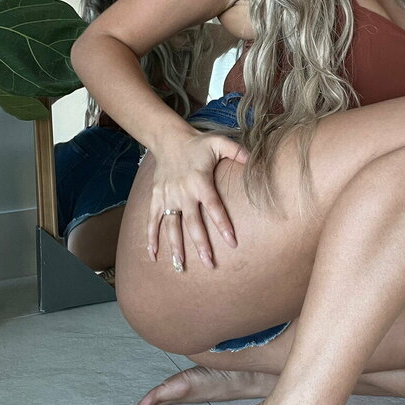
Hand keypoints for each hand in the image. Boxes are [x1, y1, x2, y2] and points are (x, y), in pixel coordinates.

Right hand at [146, 130, 248, 271]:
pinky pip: (152, 220)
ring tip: (180, 266)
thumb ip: (237, 151)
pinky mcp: (156, 197)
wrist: (169, 139)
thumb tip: (255, 160)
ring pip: (171, 225)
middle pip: (192, 223)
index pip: (214, 206)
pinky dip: (150, 237)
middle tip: (209, 264)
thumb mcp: (220, 142)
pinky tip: (153, 255)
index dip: (222, 224)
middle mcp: (183, 192)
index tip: (232, 242)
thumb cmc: (199, 144)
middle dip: (201, 244)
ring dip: (176, 246)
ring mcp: (168, 196)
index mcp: (200, 181)